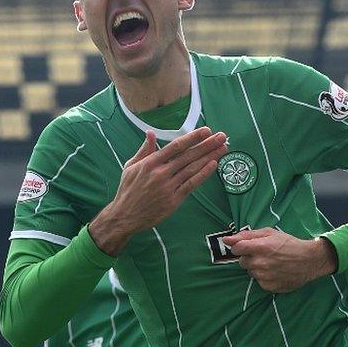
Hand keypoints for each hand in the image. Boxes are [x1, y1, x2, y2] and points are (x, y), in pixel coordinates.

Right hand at [90, 127, 226, 254]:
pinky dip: (203, 174)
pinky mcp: (174, 200)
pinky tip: (213, 165)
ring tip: (222, 148)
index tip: (206, 130)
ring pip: (193, 169)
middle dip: (207, 145)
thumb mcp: (130, 167)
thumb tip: (150, 133)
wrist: (125, 216)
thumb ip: (144, 150)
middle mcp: (161, 173)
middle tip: (222, 136)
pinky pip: (192, 184)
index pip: (176, 146)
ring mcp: (168, 187)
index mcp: (150, 163)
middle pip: (188, 156)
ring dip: (210, 157)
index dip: (192, 137)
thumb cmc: (128, 190)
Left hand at [222, 228, 338, 292]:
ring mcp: (263, 276)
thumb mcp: (269, 233)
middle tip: (265, 254)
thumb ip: (246, 235)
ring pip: (250, 272)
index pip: (236, 248)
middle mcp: (259, 263)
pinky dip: (264, 277)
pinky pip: (258, 281)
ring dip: (257, 268)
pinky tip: (275, 271)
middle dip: (250, 257)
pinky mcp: (268, 286)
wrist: (309, 260)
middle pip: (242, 261)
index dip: (241, 247)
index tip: (248, 247)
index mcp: (258, 247)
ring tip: (272, 263)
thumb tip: (226, 240)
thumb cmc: (289, 244)